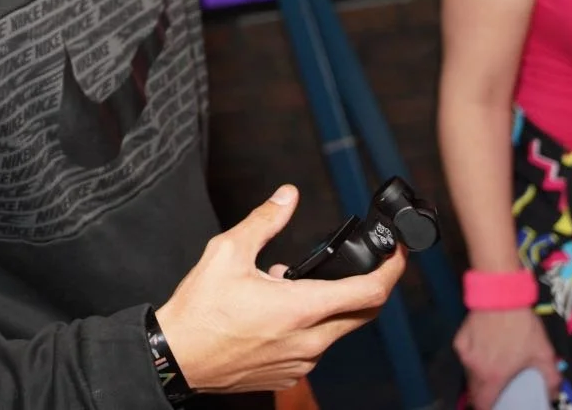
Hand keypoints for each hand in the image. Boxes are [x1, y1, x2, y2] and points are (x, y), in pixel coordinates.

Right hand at [154, 185, 404, 393]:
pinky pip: (313, 349)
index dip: (391, 270)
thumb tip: (287, 196)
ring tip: (295, 287)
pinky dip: (309, 328)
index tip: (396, 254)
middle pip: (363, 314)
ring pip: (335, 332)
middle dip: (369, 288)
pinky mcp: (288, 375)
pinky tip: (279, 314)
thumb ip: (265, 221)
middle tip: (365, 266)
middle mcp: (309, 340)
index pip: (369, 292)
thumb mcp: (227, 252)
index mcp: (300, 308)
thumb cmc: (199, 311)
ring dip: (329, 308)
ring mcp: (300, 362)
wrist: (175, 358)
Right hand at [454, 307, 558, 409]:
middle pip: (475, 390)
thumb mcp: (542, 351)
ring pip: (470, 373)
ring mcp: (464, 354)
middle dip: (486, 392)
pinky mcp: (459, 340)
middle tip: (499, 386)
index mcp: (493, 376)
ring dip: (481, 375)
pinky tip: (485, 347)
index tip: (496, 406)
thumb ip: (550, 376)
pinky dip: (474, 357)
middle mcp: (474, 368)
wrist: (500, 295)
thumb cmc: (521, 325)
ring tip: (494, 366)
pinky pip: (466, 356)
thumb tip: (554, 392)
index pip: (483, 404)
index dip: (489, 408)